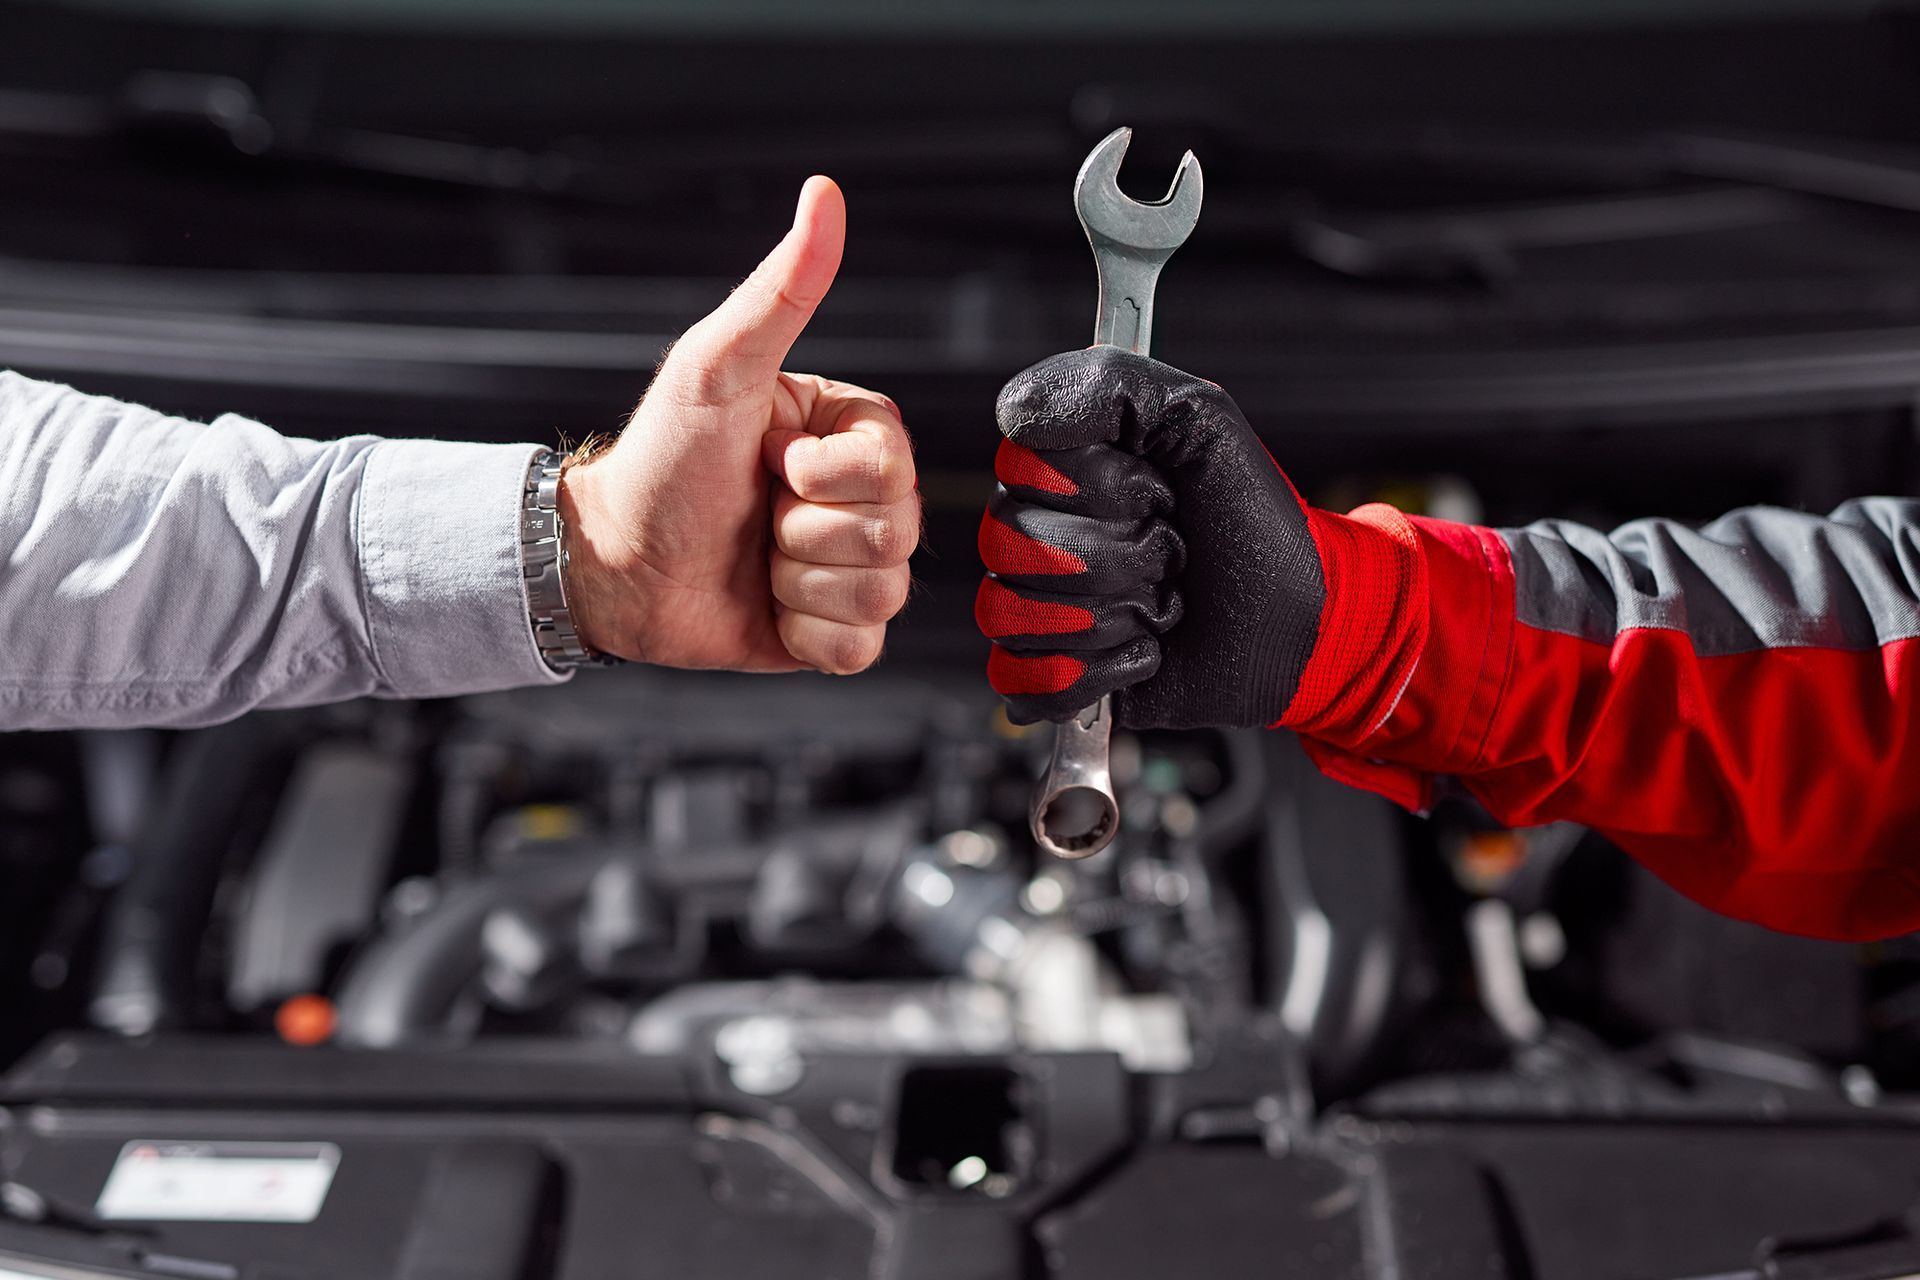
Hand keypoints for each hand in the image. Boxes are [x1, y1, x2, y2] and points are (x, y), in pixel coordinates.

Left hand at [558, 177, 919, 673]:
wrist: (610, 563)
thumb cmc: (661, 460)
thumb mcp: (719, 366)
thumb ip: (782, 288)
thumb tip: (824, 195)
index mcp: (850, 434)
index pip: (893, 465)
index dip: (823, 474)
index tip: (767, 458)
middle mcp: (859, 499)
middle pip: (897, 533)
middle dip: (806, 533)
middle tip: (754, 513)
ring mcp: (849, 568)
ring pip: (881, 594)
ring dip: (798, 583)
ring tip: (754, 558)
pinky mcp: (831, 632)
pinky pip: (859, 650)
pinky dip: (804, 635)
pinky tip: (765, 606)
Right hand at [977, 347, 1332, 728]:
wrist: (1298, 623)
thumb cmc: (1253, 525)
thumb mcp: (1203, 423)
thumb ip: (1112, 386)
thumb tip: (1018, 414)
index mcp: (1062, 469)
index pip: (1021, 466)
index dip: (1102, 487)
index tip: (1163, 493)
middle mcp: (1038, 531)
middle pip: (1012, 543)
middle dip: (1117, 558)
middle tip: (1172, 556)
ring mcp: (1037, 606)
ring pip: (1011, 613)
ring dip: (1111, 618)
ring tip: (1161, 609)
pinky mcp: (1046, 676)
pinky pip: (1018, 679)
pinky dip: (1092, 675)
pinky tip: (1140, 654)